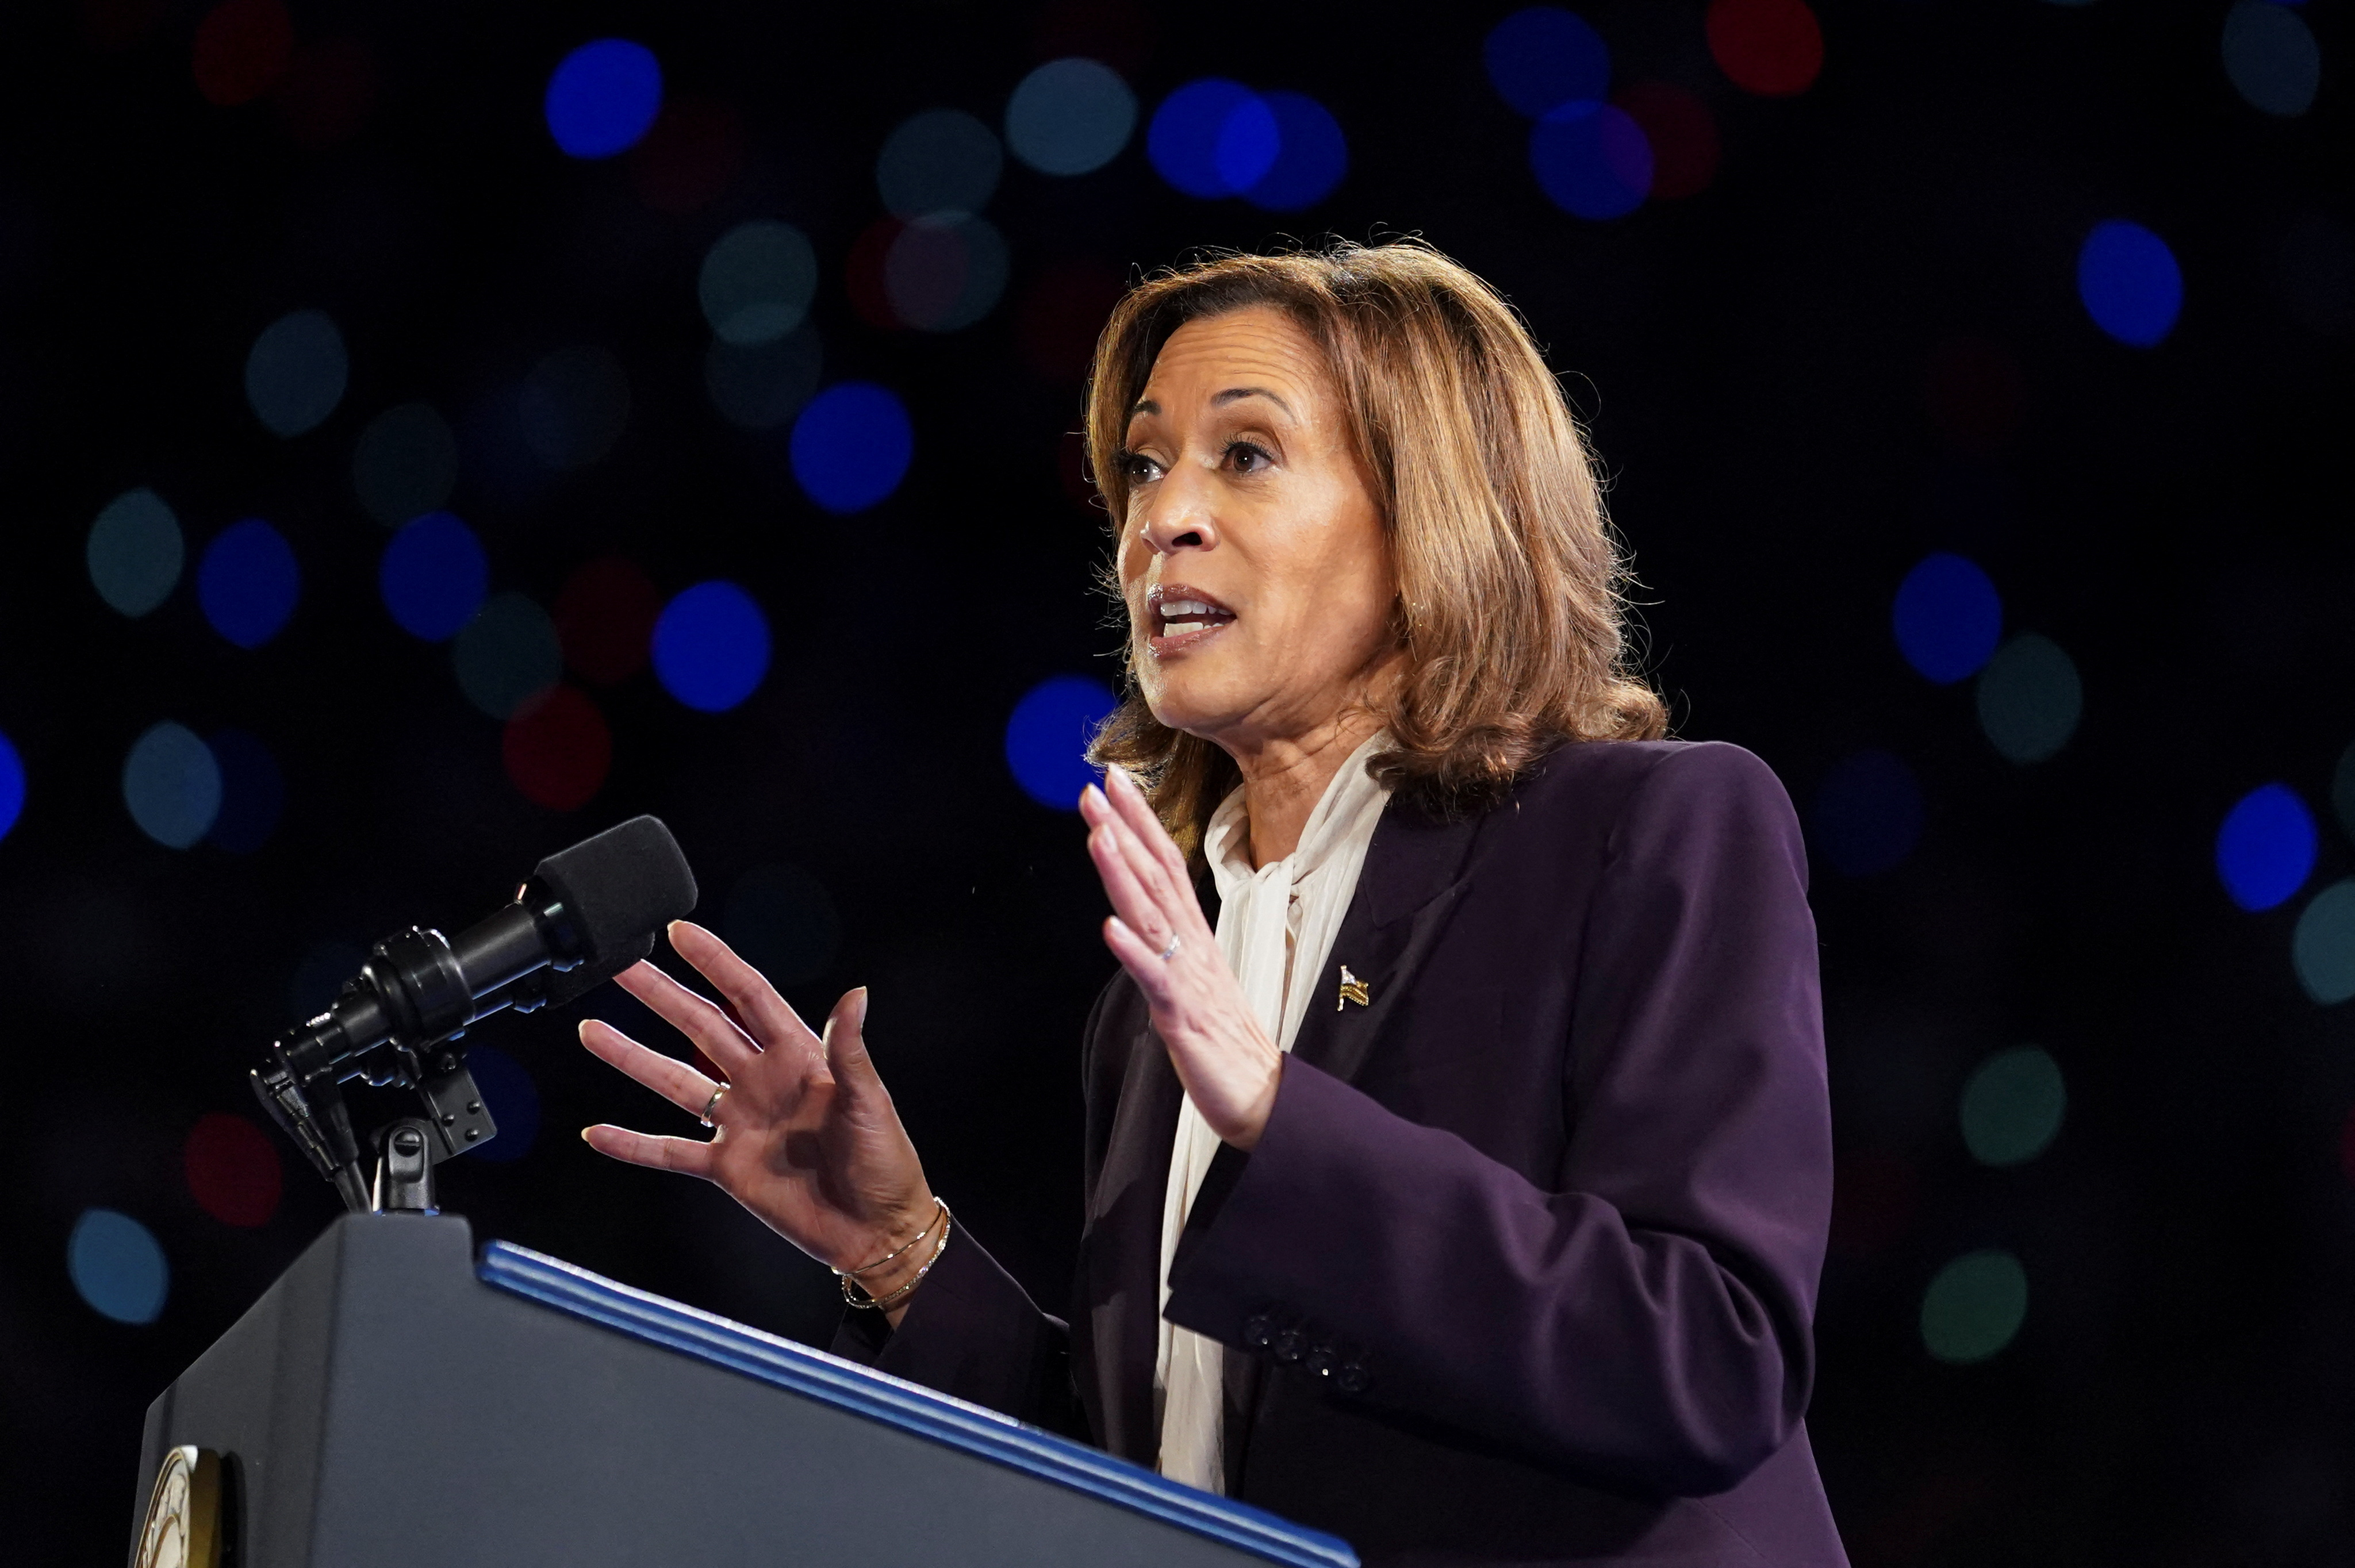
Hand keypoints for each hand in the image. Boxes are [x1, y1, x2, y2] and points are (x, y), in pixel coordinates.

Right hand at [578, 921, 938, 1315]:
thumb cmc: (886, 1162)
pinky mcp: (727, 1168)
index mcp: (799, 1057)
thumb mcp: (869, 1100)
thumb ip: (849, 1050)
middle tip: (621, 967)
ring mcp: (740, 1123)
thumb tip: (856, 993)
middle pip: (700, 1027)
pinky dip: (633, 1144)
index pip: (747, 996)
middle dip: (661, 995)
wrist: (878, 1231)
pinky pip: (670, 1151)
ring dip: (634, 1057)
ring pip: (675, 1080)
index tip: (682, 933)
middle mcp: (762, 1082)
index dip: (716, 963)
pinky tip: (598, 1133)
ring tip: (592, 1030)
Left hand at [1081, 767, 1282, 1148]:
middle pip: (1158, 877)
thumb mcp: (1194, 981)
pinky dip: (1134, 952)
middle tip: (1097, 787)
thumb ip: (1170, 946)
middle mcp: (1193, 949)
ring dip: (1123, 874)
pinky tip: (1110, 927)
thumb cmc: (1226, 1043)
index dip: (1141, 822)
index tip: (1115, 783)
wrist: (1264, 1098)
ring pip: (1153, 917)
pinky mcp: (1184, 1018)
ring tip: (1098, 835)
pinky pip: (1157, 981)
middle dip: (1126, 830)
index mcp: (1195, 938)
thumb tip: (1139, 917)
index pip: (1167, 866)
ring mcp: (1190, 980)